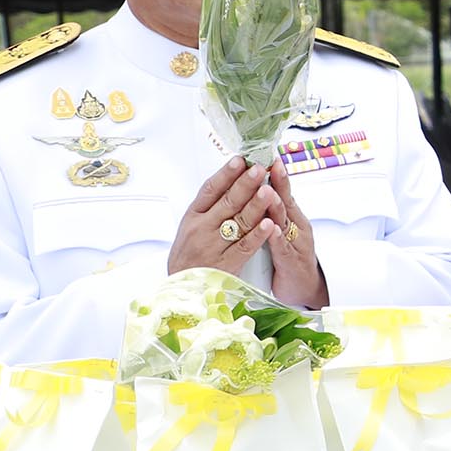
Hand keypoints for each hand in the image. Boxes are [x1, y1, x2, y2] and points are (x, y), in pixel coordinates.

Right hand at [168, 159, 279, 273]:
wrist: (181, 290)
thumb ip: (208, 207)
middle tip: (260, 168)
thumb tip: (228, 180)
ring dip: (256, 205)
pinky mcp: (227, 264)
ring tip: (269, 190)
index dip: (225, 174)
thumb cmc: (188, 256)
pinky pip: (245, 247)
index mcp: (192, 217)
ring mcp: (214, 247)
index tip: (240, 159)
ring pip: (239, 222)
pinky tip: (269, 223)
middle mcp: (202, 229)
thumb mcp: (190, 228)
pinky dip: (257, 235)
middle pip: (227, 202)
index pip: (209, 190)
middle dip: (245, 184)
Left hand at [262, 159, 328, 308]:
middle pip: (286, 201)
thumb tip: (262, 188)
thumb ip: (275, 211)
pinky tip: (272, 230)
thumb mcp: (283, 230)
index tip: (270, 155)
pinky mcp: (291, 262)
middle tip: (270, 164)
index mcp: (291, 217)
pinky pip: (283, 248)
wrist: (306, 289)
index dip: (277, 174)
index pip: (283, 191)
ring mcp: (295, 243)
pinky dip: (277, 238)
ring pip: (285, 222)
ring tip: (267, 191)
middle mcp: (296, 226)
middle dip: (278, 182)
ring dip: (276, 206)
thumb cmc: (289, 258)